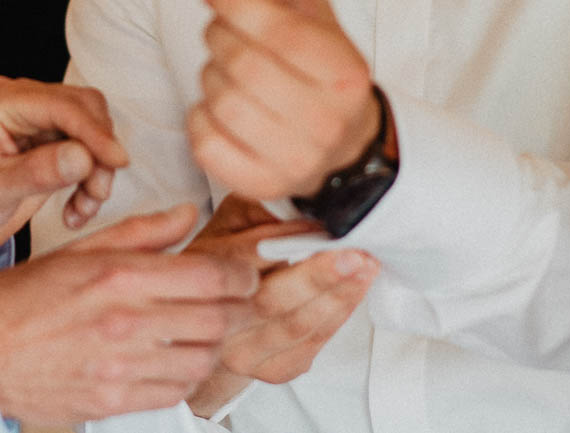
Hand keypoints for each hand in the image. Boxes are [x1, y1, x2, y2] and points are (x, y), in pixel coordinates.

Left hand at [0, 76, 127, 259]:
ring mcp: (38, 122)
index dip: (94, 132)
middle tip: (97, 192)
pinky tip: (77, 210)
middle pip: (85, 110)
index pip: (62, 106)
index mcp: (1, 103)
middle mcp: (23, 103)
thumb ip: (36, 173)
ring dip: (98, 170)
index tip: (116, 162)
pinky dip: (91, 180)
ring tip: (84, 207)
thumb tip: (82, 157)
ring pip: (92, 131)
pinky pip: (88, 152)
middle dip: (99, 153)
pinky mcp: (50, 143)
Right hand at [0, 204, 258, 424]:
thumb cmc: (22, 300)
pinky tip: (177, 359)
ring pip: (203, 358)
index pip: (209, 274)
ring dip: (215, 344)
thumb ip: (141, 232)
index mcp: (118, 275)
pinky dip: (186, 376)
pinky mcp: (113, 400)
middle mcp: (123, 321)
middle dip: (240, 308)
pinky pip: (174, 391)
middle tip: (239, 301)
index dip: (240, 274)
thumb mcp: (80, 249)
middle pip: (218, 318)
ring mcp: (120, 365)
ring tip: (209, 331)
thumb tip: (185, 215)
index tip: (244, 272)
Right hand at [180, 194, 379, 416]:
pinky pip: (310, 345)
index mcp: (203, 274)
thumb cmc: (226, 262)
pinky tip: (353, 292)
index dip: (287, 240)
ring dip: (337, 296)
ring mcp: (242, 351)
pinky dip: (337, 316)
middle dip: (319, 276)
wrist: (213, 321)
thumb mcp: (229, 223)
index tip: (322, 224)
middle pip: (271, 299)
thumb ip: (255, 210)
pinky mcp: (270, 369)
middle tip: (355, 254)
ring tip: (365, 268)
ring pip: (296, 325)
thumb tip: (295, 200)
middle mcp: (218, 318)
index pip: (245, 258)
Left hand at [188, 0, 381, 200]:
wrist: (343, 139)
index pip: (284, 33)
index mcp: (346, 73)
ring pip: (222, 103)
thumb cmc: (318, 66)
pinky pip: (206, 145)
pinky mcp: (264, 185)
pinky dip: (198, 117)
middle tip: (220, 30)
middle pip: (246, 66)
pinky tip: (215, 105)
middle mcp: (328, 122)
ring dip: (209, 74)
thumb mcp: (311, 10)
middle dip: (219, 35)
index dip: (237, 3)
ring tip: (223, 69)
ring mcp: (297, 161)